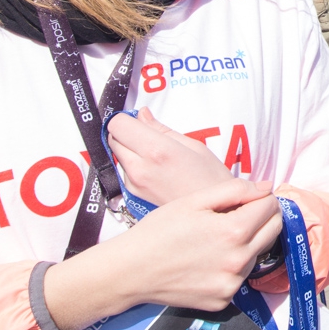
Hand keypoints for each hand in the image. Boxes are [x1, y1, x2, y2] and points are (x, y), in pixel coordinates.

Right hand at [45, 178, 282, 328]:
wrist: (132, 270)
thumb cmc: (160, 229)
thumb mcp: (195, 200)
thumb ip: (235, 190)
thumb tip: (266, 186)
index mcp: (233, 232)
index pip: (271, 207)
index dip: (261, 197)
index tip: (246, 197)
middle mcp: (238, 261)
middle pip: (273, 230)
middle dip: (263, 216)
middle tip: (239, 212)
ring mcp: (232, 284)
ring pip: (258, 253)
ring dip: (248, 241)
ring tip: (218, 236)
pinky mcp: (223, 301)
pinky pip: (240, 276)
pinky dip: (233, 265)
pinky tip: (209, 258)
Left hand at [107, 107, 233, 205]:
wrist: (215, 214)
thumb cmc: (211, 181)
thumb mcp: (193, 145)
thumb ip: (161, 129)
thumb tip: (142, 115)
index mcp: (156, 150)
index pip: (118, 124)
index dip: (127, 118)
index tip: (138, 120)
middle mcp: (140, 168)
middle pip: (113, 138)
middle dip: (126, 132)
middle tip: (148, 134)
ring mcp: (134, 183)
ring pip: (117, 154)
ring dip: (128, 148)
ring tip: (156, 153)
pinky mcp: (134, 194)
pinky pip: (124, 170)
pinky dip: (133, 163)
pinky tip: (155, 168)